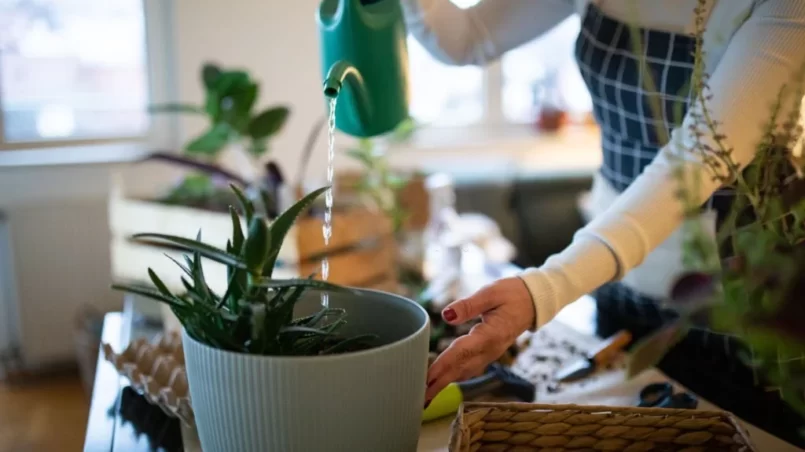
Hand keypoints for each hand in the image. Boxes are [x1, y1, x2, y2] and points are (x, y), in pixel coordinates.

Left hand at [425, 276, 534, 403]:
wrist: (533, 301)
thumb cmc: (512, 294)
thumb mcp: (490, 293)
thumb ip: (468, 305)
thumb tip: (446, 315)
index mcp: (490, 335)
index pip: (461, 353)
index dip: (443, 366)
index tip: (427, 377)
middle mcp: (490, 349)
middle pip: (461, 368)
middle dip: (440, 383)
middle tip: (420, 396)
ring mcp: (491, 353)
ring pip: (465, 371)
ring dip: (446, 382)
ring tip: (426, 392)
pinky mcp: (489, 353)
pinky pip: (470, 367)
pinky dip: (455, 375)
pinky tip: (443, 379)